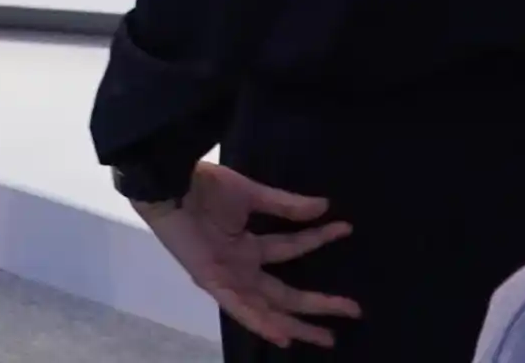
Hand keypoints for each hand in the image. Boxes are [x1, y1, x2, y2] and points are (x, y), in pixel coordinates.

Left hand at [131, 162, 359, 348]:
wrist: (171, 185)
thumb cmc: (206, 187)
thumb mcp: (250, 194)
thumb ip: (285, 204)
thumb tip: (324, 205)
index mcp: (248, 244)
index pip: (292, 246)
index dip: (319, 238)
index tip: (347, 228)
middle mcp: (242, 266)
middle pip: (286, 293)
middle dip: (319, 304)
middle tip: (354, 311)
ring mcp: (228, 278)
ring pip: (269, 308)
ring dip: (298, 323)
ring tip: (327, 338)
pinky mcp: (213, 283)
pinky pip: (240, 309)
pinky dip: (261, 323)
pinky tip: (284, 336)